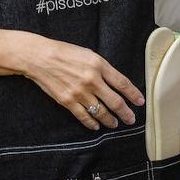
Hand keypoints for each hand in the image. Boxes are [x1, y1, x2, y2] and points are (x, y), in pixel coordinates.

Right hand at [20, 35, 144, 129]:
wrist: (40, 57)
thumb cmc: (64, 53)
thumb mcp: (89, 54)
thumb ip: (103, 68)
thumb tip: (116, 83)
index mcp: (99, 65)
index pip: (123, 83)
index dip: (134, 94)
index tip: (140, 102)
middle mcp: (92, 80)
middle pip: (115, 101)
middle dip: (126, 113)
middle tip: (131, 119)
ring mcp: (80, 92)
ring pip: (101, 112)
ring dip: (110, 120)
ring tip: (115, 124)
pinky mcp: (67, 101)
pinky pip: (84, 116)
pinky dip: (92, 123)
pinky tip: (96, 126)